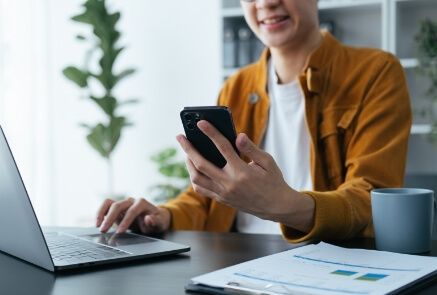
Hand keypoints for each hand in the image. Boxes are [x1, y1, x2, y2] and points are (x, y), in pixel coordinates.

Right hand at [96, 197, 170, 233]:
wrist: (154, 218)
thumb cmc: (156, 220)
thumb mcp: (159, 223)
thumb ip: (155, 221)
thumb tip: (148, 219)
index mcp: (142, 203)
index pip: (132, 211)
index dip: (125, 221)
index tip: (120, 232)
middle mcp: (131, 201)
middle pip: (118, 206)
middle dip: (110, 218)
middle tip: (104, 230)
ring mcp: (123, 204)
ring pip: (109, 203)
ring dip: (101, 213)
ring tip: (97, 225)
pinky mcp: (117, 208)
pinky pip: (106, 206)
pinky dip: (100, 212)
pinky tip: (97, 222)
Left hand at [176, 120, 314, 232]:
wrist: (276, 206)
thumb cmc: (273, 181)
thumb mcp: (267, 162)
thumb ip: (251, 148)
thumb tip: (238, 136)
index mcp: (242, 172)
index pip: (223, 148)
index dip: (211, 133)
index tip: (201, 123)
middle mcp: (229, 183)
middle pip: (201, 164)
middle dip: (188, 148)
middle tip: (180, 136)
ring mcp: (223, 193)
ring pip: (197, 178)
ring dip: (188, 164)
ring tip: (187, 151)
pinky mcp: (221, 199)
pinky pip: (201, 189)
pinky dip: (194, 177)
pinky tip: (194, 167)